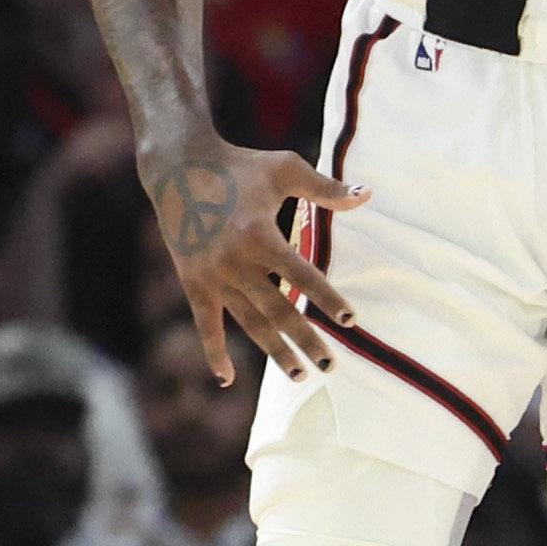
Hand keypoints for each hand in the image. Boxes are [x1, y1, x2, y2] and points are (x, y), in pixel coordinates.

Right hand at [144, 131, 369, 377]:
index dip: (327, 298)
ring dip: (274, 352)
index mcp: (260, 235)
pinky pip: (206, 325)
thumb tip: (368, 194)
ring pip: (249, 322)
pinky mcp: (194, 283)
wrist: (178, 167)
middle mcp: (235, 262)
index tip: (350, 321)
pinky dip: (214, 353)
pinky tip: (227, 379)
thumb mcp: (285, 169)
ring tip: (300, 375)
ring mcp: (212, 276)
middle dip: (306, 340)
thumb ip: (326, 188)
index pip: (302, 276)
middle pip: (278, 310)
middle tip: (331, 365)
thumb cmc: (240, 166)